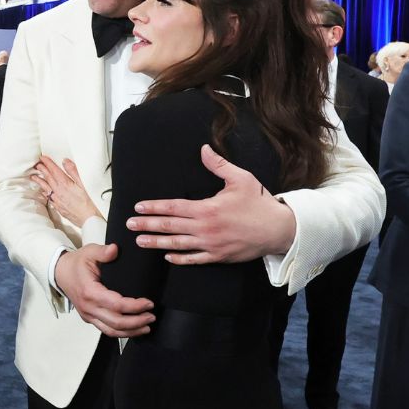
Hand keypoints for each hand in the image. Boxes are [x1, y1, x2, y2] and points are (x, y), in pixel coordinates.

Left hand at [30, 156, 101, 225]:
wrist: (89, 219)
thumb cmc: (89, 202)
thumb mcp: (83, 183)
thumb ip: (73, 171)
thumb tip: (65, 162)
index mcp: (64, 184)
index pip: (54, 170)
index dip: (48, 163)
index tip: (43, 158)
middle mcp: (59, 192)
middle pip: (48, 178)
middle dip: (42, 170)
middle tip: (37, 164)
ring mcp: (58, 200)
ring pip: (46, 188)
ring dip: (40, 181)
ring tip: (34, 177)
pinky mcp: (59, 208)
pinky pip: (49, 198)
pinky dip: (45, 193)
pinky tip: (43, 192)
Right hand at [54, 243, 154, 336]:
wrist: (60, 273)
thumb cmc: (77, 263)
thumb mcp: (89, 252)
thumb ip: (103, 251)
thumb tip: (115, 250)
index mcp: (90, 291)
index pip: (116, 305)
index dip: (134, 307)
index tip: (148, 303)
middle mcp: (88, 307)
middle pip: (116, 322)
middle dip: (137, 322)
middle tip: (151, 316)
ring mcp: (88, 315)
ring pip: (111, 331)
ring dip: (131, 331)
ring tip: (146, 327)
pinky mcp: (89, 318)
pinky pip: (106, 330)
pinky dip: (122, 333)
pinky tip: (133, 330)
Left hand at [125, 144, 294, 264]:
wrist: (279, 229)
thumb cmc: (259, 202)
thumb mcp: (241, 178)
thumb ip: (218, 165)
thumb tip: (203, 148)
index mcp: (207, 208)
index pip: (173, 207)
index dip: (154, 208)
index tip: (138, 207)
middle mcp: (205, 228)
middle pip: (170, 227)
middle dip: (147, 225)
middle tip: (129, 225)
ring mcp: (210, 244)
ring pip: (177, 245)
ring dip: (156, 243)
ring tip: (140, 241)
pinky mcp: (218, 256)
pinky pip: (194, 259)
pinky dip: (179, 258)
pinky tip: (166, 256)